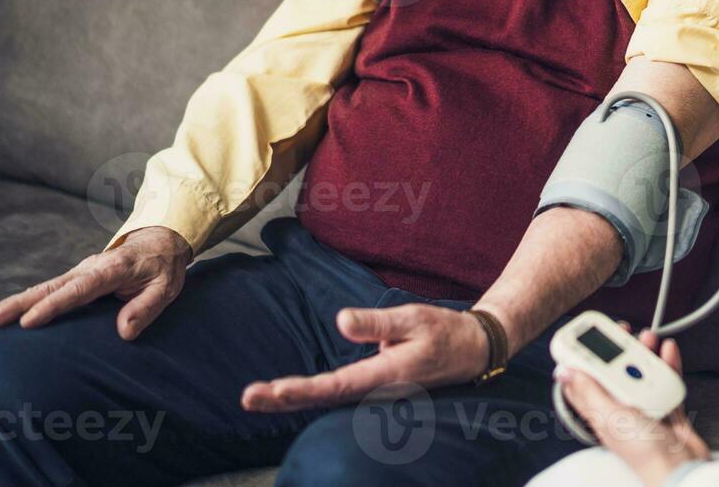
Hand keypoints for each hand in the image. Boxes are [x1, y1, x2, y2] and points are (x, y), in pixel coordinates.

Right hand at [0, 226, 190, 339]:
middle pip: (49, 287)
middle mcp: (90, 269)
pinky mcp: (76, 279)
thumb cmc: (164, 266)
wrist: (161, 240)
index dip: (53, 305)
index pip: (79, 290)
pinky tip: (9, 316)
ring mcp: (80, 273)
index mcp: (112, 270)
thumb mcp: (166, 287)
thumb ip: (146, 307)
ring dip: (15, 303)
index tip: (29, 321)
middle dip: (18, 304)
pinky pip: (49, 291)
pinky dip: (27, 301)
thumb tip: (124, 332)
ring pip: (43, 288)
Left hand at [241, 304, 488, 411]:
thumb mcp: (414, 318)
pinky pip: (337, 393)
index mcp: (387, 374)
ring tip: (257, 396)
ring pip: (327, 398)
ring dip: (291, 398)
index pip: (338, 385)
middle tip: (248, 397)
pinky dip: (309, 394)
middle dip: (284, 399)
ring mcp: (375, 390)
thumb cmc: (444, 332)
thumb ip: (378, 323)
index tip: (274, 389)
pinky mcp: (374, 385)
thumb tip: (341, 320)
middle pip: (324, 398)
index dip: (304, 389)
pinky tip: (287, 394)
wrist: (471, 349)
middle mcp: (377, 389)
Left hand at [556, 321, 709, 486]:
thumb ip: (589, 393)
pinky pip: (665, 380)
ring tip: (649, 338)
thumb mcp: (612, 418)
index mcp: (601, 413)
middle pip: (615, 372)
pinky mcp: (666, 408)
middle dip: (618, 348)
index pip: (583, 381)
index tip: (585, 335)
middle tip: (623, 331)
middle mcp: (621, 409)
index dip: (581, 357)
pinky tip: (668, 352)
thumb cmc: (645, 453)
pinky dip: (667, 364)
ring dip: (645, 353)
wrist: (681, 469)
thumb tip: (563, 372)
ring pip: (641, 373)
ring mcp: (645, 408)